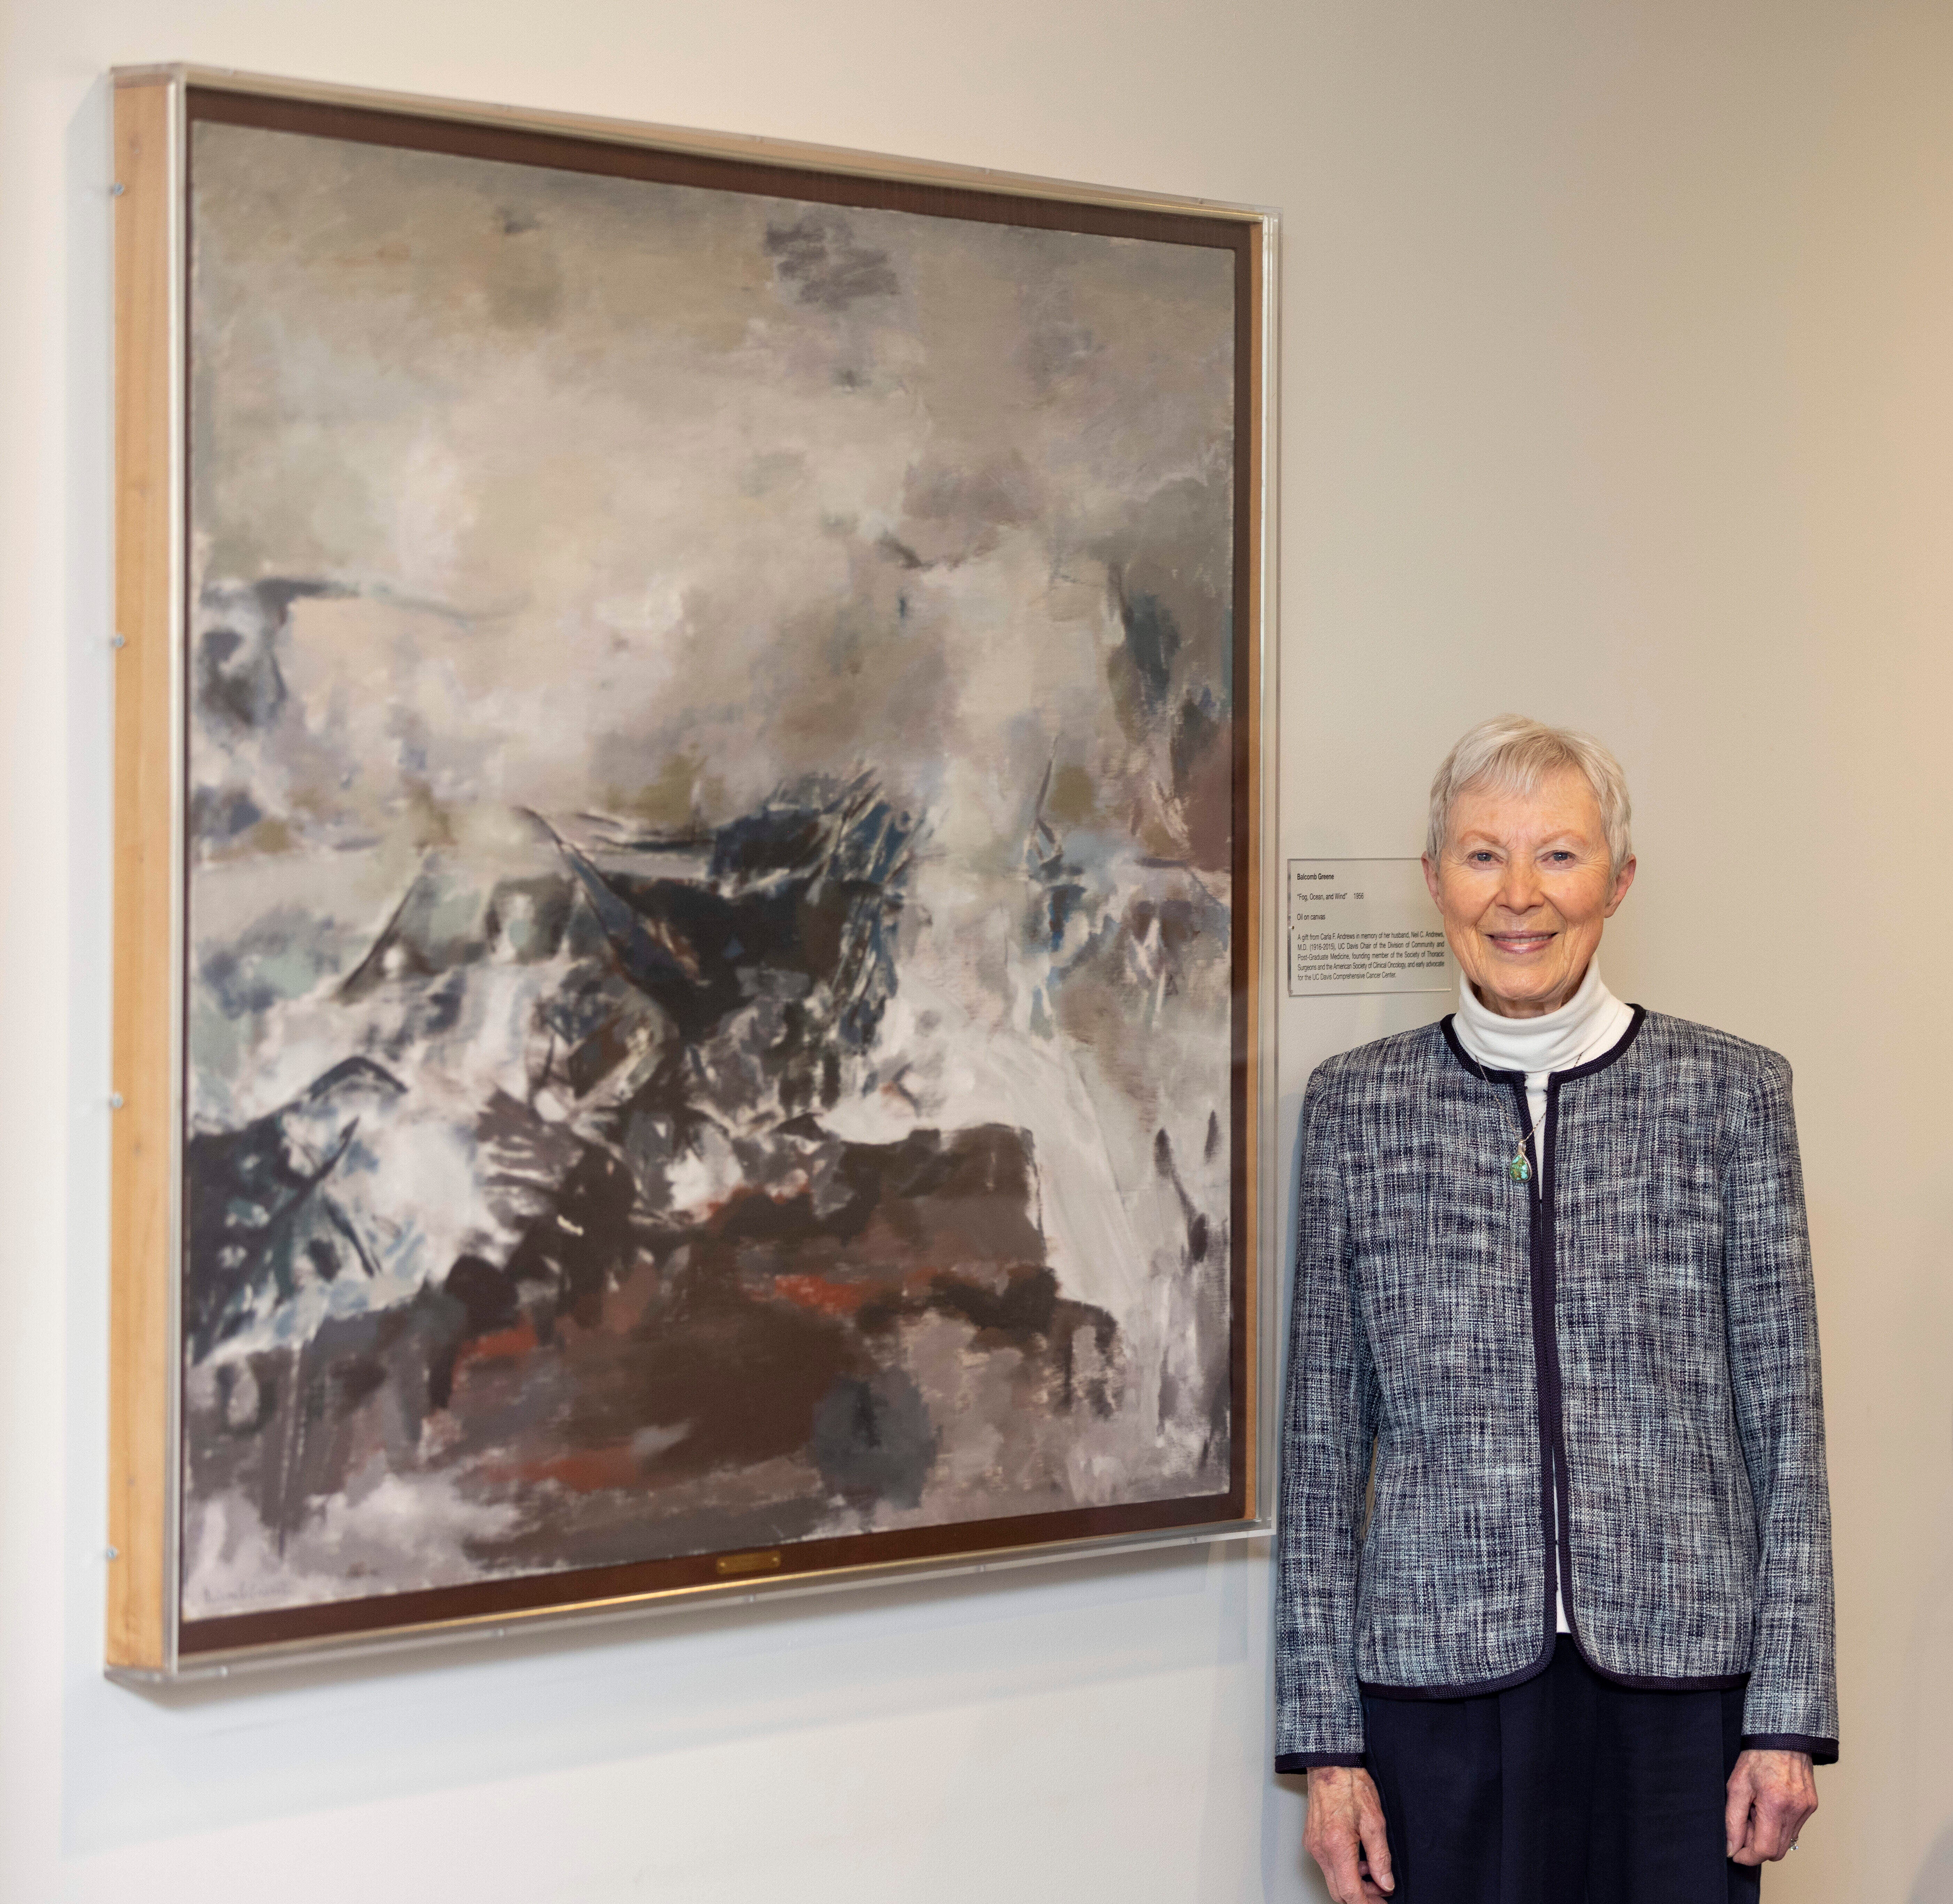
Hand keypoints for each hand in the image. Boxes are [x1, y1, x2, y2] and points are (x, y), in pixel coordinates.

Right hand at [1303, 1765, 1395, 1900]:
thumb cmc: (1350, 1786)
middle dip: (1361, 1897)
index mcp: (1337, 1846)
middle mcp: (1321, 1850)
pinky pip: (1328, 1866)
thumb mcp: (1375, 1820)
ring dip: (1353, 1882)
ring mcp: (1313, 1845)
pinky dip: (1344, 1869)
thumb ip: (1381, 1856)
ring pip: (1333, 1880)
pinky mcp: (1311, 1840)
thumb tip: (1386, 1883)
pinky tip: (1358, 1856)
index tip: (1382, 1903)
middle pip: (1338, 1893)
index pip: (1350, 1893)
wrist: (1329, 1764)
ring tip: (1372, 1869)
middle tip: (1380, 1891)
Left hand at [1725, 1748, 1816, 1864]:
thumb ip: (1733, 1820)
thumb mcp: (1736, 1786)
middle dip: (1757, 1845)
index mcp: (1775, 1805)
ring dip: (1768, 1835)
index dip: (1747, 1856)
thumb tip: (1731, 1847)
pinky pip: (1794, 1829)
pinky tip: (1769, 1806)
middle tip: (1745, 1824)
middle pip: (1777, 1851)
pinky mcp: (1811, 1806)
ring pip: (1786, 1842)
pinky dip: (1779, 1825)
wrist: (1782, 1737)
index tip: (1735, 1852)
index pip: (1764, 1850)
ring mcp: (1806, 1810)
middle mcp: (1795, 1811)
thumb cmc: (1756, 1758)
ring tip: (1756, 1810)